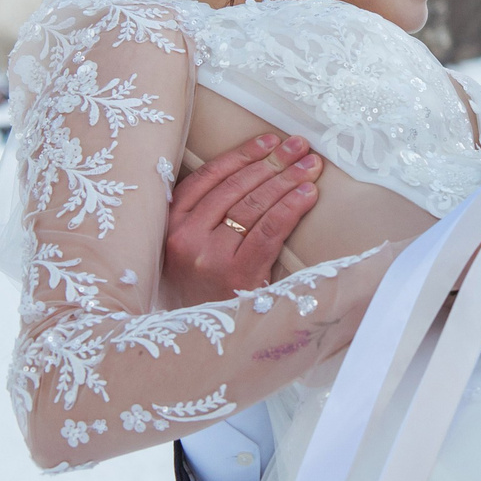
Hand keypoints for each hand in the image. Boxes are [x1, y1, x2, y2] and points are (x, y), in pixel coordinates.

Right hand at [164, 134, 321, 305]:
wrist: (207, 340)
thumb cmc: (203, 290)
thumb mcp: (189, 249)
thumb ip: (205, 215)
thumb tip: (253, 171)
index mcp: (169, 225)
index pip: (208, 177)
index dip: (242, 155)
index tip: (269, 140)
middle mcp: (185, 238)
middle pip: (236, 188)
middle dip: (273, 162)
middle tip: (300, 147)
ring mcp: (209, 257)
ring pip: (254, 206)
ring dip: (287, 180)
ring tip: (310, 167)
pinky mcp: (236, 274)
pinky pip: (269, 230)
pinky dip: (291, 208)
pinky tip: (308, 194)